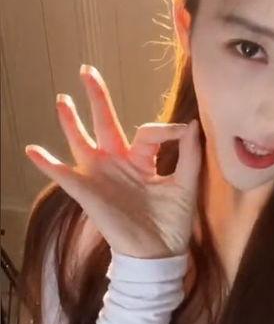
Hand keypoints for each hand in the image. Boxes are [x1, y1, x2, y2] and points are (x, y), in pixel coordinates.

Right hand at [25, 64, 201, 258]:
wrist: (159, 254)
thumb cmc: (172, 222)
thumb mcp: (186, 185)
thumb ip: (190, 156)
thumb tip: (190, 125)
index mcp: (142, 160)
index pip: (148, 131)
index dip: (166, 129)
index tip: (181, 131)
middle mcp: (118, 163)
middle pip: (106, 123)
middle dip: (97, 97)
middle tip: (87, 70)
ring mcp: (101, 176)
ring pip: (82, 141)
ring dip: (71, 121)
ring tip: (62, 99)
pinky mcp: (89, 192)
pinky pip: (65, 176)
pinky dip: (48, 164)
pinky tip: (33, 150)